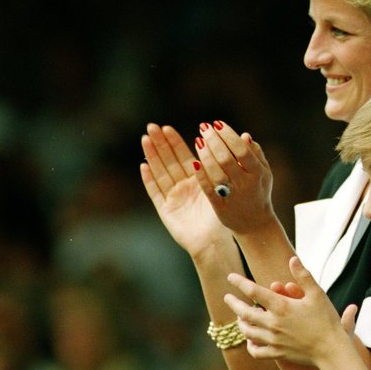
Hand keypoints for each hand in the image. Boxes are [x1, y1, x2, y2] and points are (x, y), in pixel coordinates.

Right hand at [141, 123, 231, 255]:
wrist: (215, 243)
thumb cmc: (222, 217)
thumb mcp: (222, 188)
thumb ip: (220, 167)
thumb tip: (227, 142)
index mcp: (198, 180)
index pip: (184, 156)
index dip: (174, 142)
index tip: (167, 127)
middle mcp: (183, 187)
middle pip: (169, 161)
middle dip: (160, 144)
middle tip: (151, 126)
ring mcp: (173, 197)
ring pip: (160, 172)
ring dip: (152, 156)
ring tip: (145, 139)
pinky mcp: (165, 210)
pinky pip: (155, 192)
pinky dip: (149, 179)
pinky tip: (143, 166)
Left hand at [193, 121, 278, 235]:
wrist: (255, 223)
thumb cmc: (258, 191)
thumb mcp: (263, 172)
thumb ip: (255, 154)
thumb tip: (244, 135)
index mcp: (257, 173)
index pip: (242, 150)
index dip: (229, 135)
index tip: (217, 124)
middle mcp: (246, 184)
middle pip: (227, 159)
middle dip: (214, 141)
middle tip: (204, 127)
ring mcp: (233, 196)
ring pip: (216, 173)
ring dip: (205, 155)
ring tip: (198, 141)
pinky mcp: (220, 207)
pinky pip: (208, 189)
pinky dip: (201, 175)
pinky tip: (194, 162)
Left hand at [224, 258, 350, 369]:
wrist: (332, 349)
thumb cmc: (326, 319)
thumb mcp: (317, 294)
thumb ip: (303, 275)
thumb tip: (292, 259)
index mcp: (281, 307)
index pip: (253, 291)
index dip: (239, 282)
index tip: (231, 277)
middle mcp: (273, 324)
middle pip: (244, 313)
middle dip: (233, 304)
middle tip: (227, 297)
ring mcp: (274, 340)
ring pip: (248, 332)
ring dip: (241, 323)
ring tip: (239, 317)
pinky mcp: (277, 353)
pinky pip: (256, 351)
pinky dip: (250, 345)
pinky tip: (250, 339)